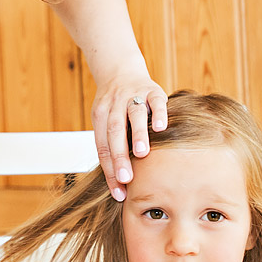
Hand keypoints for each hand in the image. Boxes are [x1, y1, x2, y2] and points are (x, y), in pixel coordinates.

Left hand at [91, 72, 166, 200]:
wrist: (119, 69)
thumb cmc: (114, 106)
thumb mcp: (105, 121)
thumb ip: (111, 145)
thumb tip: (118, 182)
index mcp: (100, 117)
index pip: (102, 148)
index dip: (109, 171)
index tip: (118, 193)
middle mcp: (114, 106)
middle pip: (114, 133)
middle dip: (120, 157)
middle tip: (127, 179)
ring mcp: (132, 96)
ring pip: (133, 115)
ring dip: (137, 134)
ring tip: (142, 153)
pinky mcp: (151, 89)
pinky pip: (155, 101)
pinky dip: (157, 113)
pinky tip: (161, 127)